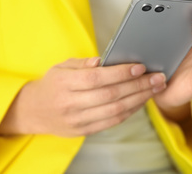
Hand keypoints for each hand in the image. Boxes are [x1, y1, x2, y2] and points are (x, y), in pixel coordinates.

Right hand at [0, 57, 166, 136]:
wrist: (34, 111)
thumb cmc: (52, 85)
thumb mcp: (62, 67)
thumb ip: (83, 63)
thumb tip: (104, 60)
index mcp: (65, 83)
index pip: (97, 78)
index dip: (121, 73)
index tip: (140, 67)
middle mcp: (71, 103)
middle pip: (111, 95)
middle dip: (138, 86)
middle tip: (157, 78)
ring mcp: (78, 119)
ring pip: (115, 110)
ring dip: (139, 99)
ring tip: (155, 89)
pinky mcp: (85, 130)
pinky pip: (112, 121)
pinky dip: (130, 111)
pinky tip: (142, 101)